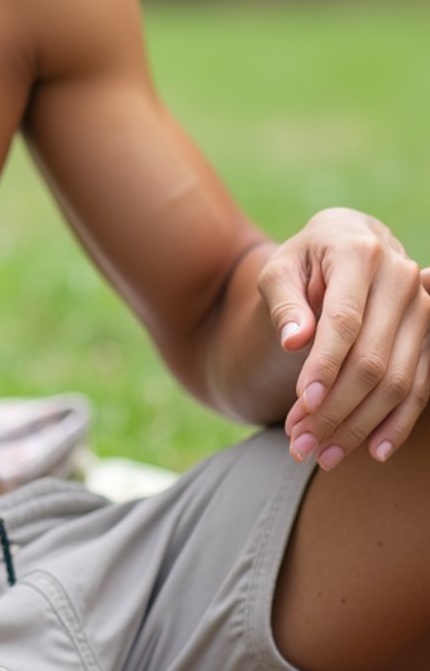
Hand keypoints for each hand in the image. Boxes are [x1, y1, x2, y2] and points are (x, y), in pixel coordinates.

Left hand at [256, 208, 429, 470]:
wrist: (348, 243)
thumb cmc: (306, 260)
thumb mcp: (281, 269)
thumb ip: (284, 301)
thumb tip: (294, 341)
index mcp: (359, 253)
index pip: (344, 320)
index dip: (325, 365)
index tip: (303, 403)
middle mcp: (400, 278)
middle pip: (371, 360)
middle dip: (335, 409)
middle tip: (299, 441)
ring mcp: (422, 308)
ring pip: (396, 382)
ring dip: (360, 425)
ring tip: (322, 453)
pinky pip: (420, 388)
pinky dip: (397, 424)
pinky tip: (372, 450)